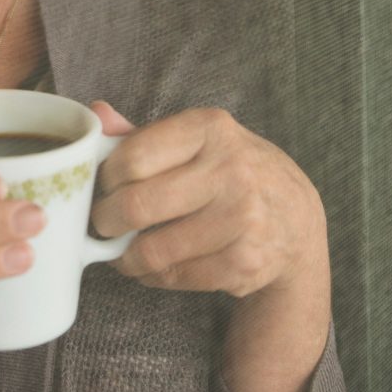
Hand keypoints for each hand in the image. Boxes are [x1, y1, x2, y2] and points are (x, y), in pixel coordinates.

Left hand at [89, 103, 323, 299]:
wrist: (295, 218)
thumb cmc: (232, 172)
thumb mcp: (198, 140)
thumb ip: (144, 134)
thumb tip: (95, 114)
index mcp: (211, 129)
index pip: (133, 156)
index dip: (104, 179)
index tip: (101, 189)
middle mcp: (231, 170)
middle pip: (136, 205)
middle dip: (104, 221)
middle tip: (101, 225)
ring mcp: (242, 219)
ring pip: (152, 249)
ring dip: (124, 256)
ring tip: (121, 251)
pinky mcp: (244, 263)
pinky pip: (174, 276)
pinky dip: (152, 276)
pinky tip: (152, 266)